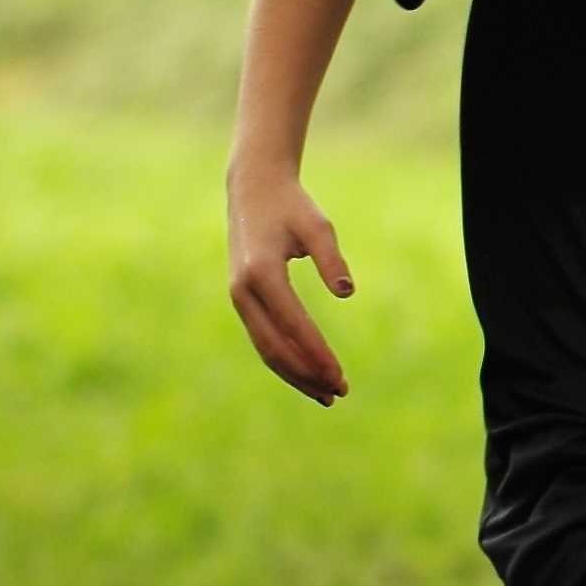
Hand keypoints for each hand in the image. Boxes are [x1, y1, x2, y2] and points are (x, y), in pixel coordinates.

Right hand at [225, 167, 356, 403]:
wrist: (253, 190)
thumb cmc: (292, 207)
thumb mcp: (317, 226)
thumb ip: (331, 258)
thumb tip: (346, 292)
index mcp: (261, 271)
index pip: (292, 324)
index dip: (316, 353)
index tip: (339, 375)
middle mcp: (243, 290)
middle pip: (274, 347)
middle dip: (306, 373)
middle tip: (338, 393)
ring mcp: (239, 298)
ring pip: (265, 349)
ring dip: (295, 374)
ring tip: (326, 395)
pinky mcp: (242, 301)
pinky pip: (263, 339)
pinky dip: (285, 361)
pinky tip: (309, 375)